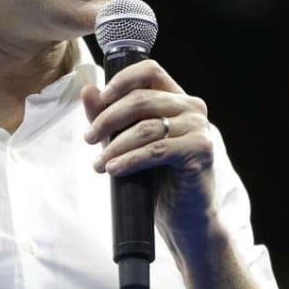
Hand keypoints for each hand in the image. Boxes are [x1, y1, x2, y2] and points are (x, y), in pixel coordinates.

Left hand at [82, 59, 216, 236]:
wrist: (186, 218)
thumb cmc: (158, 179)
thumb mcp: (126, 143)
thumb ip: (108, 116)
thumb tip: (87, 91)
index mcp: (176, 98)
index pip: (149, 70)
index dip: (122, 80)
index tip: (101, 98)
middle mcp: (192, 107)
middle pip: (141, 99)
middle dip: (108, 118)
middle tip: (88, 138)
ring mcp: (199, 128)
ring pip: (146, 127)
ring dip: (115, 145)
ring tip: (98, 164)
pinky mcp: (200, 150)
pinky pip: (156, 150)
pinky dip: (129, 159)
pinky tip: (112, 169)